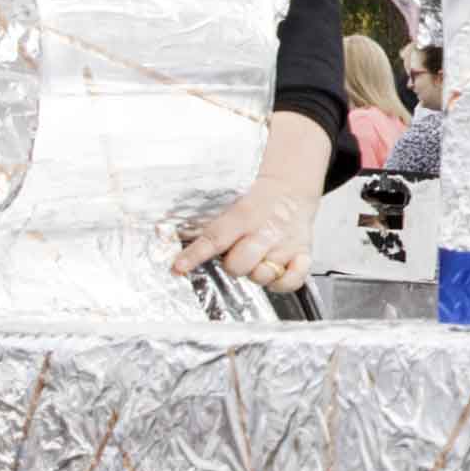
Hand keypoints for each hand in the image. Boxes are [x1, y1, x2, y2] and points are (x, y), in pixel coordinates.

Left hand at [174, 182, 314, 292]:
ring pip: (262, 277)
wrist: (290, 189)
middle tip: (235, 254)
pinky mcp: (303, 254)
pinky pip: (291, 282)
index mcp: (244, 215)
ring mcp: (285, 244)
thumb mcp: (230, 202)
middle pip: (238, 265)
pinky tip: (276, 269)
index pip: (215, 238)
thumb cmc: (255, 199)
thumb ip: (207, 221)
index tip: (178, 267)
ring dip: (256, 273)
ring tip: (258, 257)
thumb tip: (166, 231)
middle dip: (232, 265)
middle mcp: (265, 231)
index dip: (194, 255)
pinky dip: (282, 282)